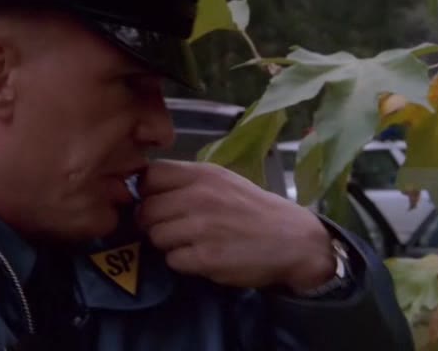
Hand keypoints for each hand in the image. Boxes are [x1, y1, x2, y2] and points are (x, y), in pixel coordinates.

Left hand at [136, 160, 335, 290]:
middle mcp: (199, 197)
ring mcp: (202, 227)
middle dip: (152, 223)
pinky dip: (182, 262)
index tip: (158, 202)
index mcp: (201, 174)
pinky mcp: (206, 257)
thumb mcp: (222, 180)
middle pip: (146, 210)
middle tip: (171, 228)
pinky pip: (172, 260)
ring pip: (155, 236)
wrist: (293, 241)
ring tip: (189, 243)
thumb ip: (186, 181)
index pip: (149, 176)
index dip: (147, 192)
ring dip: (167, 244)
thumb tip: (145, 187)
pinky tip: (201, 257)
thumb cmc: (252, 210)